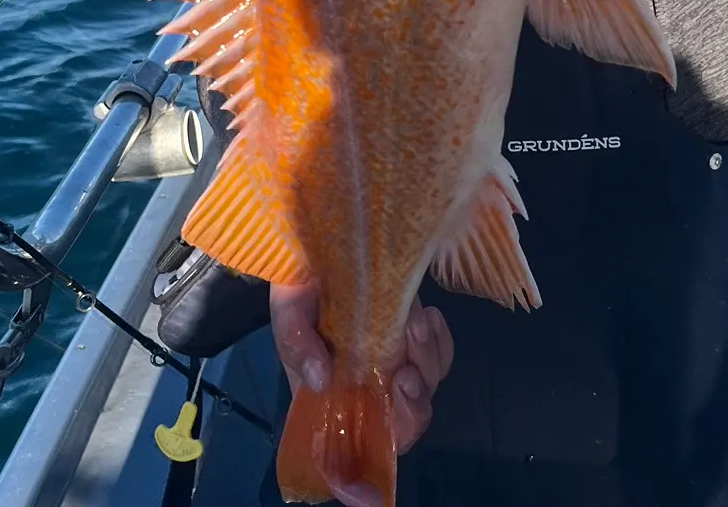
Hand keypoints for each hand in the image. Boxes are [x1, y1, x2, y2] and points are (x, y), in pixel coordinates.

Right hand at [270, 283, 453, 503]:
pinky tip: (425, 316)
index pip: (340, 457)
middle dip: (412, 410)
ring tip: (414, 322)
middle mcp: (363, 390)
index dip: (354, 484)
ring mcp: (391, 365)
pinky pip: (439, 356)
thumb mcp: (288, 309)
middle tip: (406, 374)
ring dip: (427, 362)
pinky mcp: (412, 339)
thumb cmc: (300, 282)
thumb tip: (322, 379)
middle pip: (400, 429)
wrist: (325, 245)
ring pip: (425, 390)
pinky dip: (438, 341)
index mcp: (328, 398)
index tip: (371, 498)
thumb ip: (297, 343)